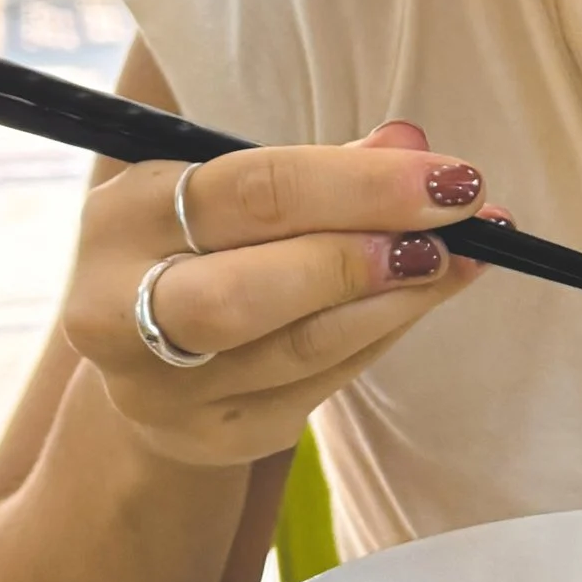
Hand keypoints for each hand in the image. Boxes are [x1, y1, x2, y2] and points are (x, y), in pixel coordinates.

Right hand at [62, 120, 488, 466]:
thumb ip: (319, 167)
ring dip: (395, 303)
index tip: (446, 178)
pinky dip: (381, 336)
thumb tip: (411, 145)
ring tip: (461, 261)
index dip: (356, 186)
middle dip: (358, 261)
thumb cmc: (204, 245)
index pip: (247, 194)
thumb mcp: (233, 190)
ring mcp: (164, 389)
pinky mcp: (216, 436)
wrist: (146, 353)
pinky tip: (421, 299)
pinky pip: (322, 385)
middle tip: (446, 238)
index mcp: (124, 219)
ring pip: (300, 348)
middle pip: (247, 294)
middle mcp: (120, 312)